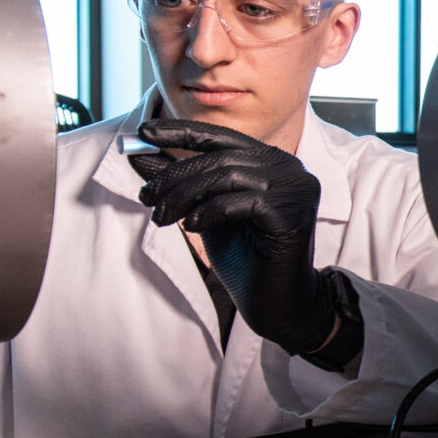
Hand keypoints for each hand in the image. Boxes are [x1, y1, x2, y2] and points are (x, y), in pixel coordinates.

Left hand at [130, 119, 361, 366]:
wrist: (278, 306)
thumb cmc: (246, 260)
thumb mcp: (207, 214)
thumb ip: (185, 184)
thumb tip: (143, 155)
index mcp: (271, 162)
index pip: (222, 137)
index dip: (181, 131)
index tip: (144, 131)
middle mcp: (288, 168)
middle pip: (220, 157)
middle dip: (175, 175)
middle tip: (147, 196)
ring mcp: (294, 189)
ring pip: (226, 175)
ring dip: (185, 195)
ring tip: (162, 217)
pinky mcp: (291, 214)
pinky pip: (239, 201)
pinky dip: (209, 211)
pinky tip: (192, 227)